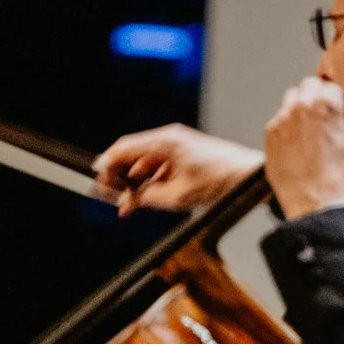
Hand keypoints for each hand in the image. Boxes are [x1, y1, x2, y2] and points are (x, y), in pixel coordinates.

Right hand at [93, 123, 262, 215]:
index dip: (107, 165)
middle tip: (109, 195)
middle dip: (118, 176)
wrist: (246, 175)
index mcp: (165, 142)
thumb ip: (148, 197)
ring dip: (133, 182)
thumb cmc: (219, 179)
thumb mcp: (179, 195)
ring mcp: (175, 146)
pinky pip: (156, 167)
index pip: (124, 148)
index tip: (96, 179)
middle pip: (131, 155)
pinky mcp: (181, 155)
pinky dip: (147, 181)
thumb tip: (128, 200)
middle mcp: (168, 140)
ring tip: (126, 203)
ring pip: (143, 163)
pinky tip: (142, 199)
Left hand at [263, 77, 343, 218]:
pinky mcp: (270, 133)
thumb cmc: (338, 177)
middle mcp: (302, 106)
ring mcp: (283, 119)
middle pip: (308, 86)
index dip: (335, 98)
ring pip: (290, 100)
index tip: (334, 106)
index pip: (330, 86)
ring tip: (307, 127)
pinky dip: (286, 127)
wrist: (314, 201)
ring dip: (299, 107)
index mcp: (327, 105)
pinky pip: (279, 120)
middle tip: (319, 112)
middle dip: (315, 95)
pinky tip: (295, 143)